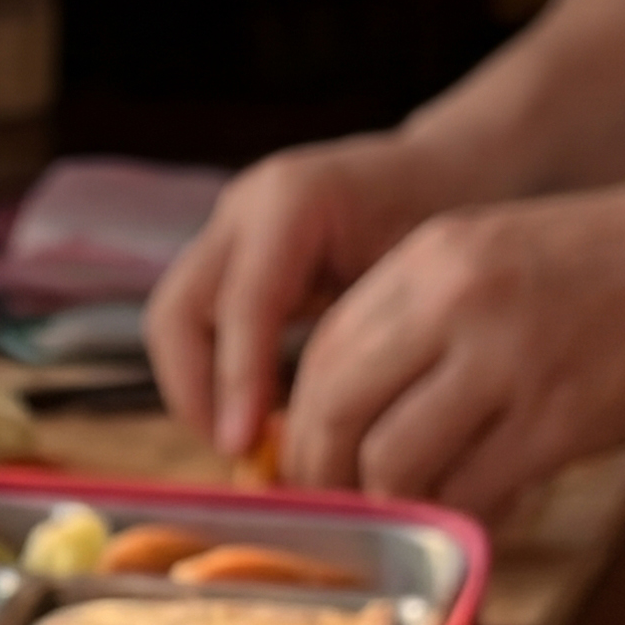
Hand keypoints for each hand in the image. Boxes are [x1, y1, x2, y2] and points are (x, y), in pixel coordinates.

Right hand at [142, 133, 441, 459]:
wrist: (446, 171)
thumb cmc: (449, 219)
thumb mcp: (424, 274)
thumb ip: (375, 338)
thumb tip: (333, 436)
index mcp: (295, 200)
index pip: (242, 302)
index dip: (237, 381)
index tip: (245, 447)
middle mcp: (246, 209)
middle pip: (177, 312)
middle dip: (196, 391)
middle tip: (238, 453)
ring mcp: (229, 230)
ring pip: (175, 323)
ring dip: (198, 389)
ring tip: (248, 443)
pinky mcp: (229, 258)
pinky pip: (197, 325)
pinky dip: (215, 375)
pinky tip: (260, 417)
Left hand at [281, 180, 624, 512]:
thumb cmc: (624, 265)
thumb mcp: (503, 253)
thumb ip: (428, 319)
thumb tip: (359, 413)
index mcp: (433, 253)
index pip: (323, 351)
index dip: (301, 422)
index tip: (309, 466)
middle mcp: (455, 299)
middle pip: (333, 409)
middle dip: (321, 478)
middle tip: (336, 517)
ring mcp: (507, 359)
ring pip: (390, 461)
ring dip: (390, 509)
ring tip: (411, 526)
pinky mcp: (559, 419)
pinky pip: (470, 493)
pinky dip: (460, 523)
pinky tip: (477, 528)